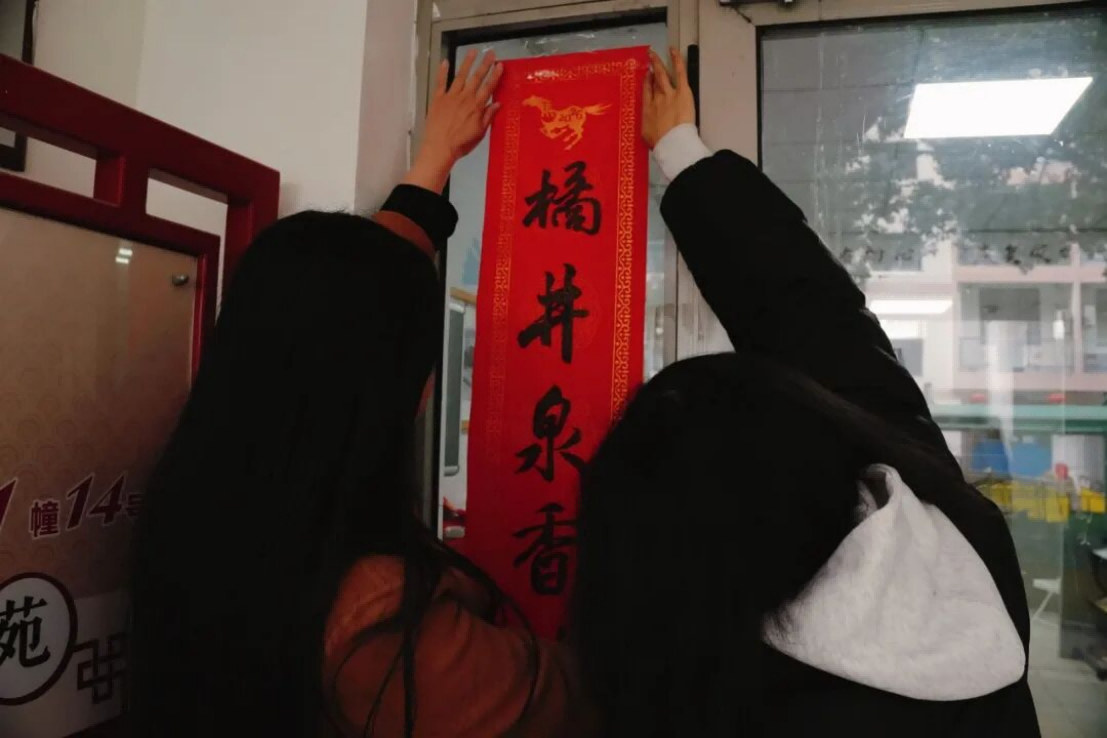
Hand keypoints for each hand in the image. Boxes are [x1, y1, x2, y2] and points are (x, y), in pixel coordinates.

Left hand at [404, 50, 503, 192]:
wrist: (439, 147)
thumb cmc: (461, 144)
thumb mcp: (479, 133)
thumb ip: (488, 117)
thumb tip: (498, 104)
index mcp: (476, 107)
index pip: (488, 87)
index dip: (495, 75)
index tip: (500, 65)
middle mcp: (465, 98)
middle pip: (476, 78)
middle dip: (484, 64)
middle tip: (490, 53)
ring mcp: (451, 96)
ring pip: (460, 76)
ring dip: (467, 63)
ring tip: (472, 51)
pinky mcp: (438, 99)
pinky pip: (441, 82)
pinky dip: (442, 71)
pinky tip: (445, 61)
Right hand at [642, 47, 695, 149]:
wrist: (672, 143)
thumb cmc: (660, 143)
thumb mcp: (647, 135)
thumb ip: (648, 126)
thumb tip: (650, 125)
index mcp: (648, 110)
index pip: (646, 92)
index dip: (647, 82)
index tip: (647, 76)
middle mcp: (656, 98)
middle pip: (653, 81)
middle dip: (651, 69)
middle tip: (649, 59)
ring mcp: (669, 93)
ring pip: (663, 74)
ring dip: (658, 62)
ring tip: (655, 54)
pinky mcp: (682, 91)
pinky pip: (679, 72)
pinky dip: (676, 60)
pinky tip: (673, 51)